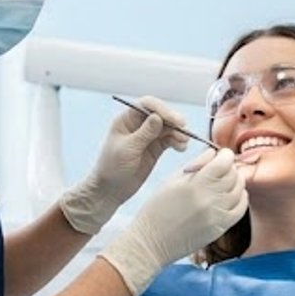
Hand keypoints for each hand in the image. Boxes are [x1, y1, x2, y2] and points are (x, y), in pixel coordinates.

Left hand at [59, 96, 191, 235]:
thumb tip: (158, 117)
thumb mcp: (127, 149)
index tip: (174, 120)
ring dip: (178, 132)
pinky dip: (177, 142)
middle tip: (183, 129)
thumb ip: (144, 133)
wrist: (110, 190)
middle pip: (160, 114)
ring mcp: (148, 136)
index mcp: (126, 119)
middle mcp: (138, 124)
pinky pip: (169, 140)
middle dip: (173, 120)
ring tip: (184, 142)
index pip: (147, 105)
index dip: (162, 109)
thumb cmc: (112, 168)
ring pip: (167, 127)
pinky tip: (181, 148)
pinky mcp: (155, 148)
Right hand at [99, 148, 247, 295]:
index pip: (225, 162)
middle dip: (229, 167)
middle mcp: (210, 198)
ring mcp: (217, 214)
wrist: (152, 241)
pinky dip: (240, 199)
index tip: (222, 155)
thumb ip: (195, 164)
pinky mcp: (220, 228)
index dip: (226, 155)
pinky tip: (232, 196)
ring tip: (225, 182)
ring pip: (240, 190)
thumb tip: (213, 153)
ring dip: (235, 182)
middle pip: (234, 174)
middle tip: (221, 168)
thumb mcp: (172, 180)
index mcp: (196, 183)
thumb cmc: (157, 208)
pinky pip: (241, 209)